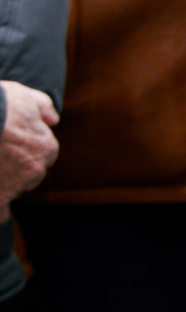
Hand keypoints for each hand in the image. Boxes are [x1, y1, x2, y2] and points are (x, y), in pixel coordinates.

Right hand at [0, 82, 57, 217]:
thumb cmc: (0, 105)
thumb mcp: (27, 97)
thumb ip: (44, 109)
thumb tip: (53, 120)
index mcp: (47, 149)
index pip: (43, 157)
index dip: (26, 152)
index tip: (10, 147)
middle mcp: (35, 171)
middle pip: (28, 177)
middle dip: (15, 170)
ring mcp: (14, 187)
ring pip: (12, 191)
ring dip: (3, 185)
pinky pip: (0, 214)